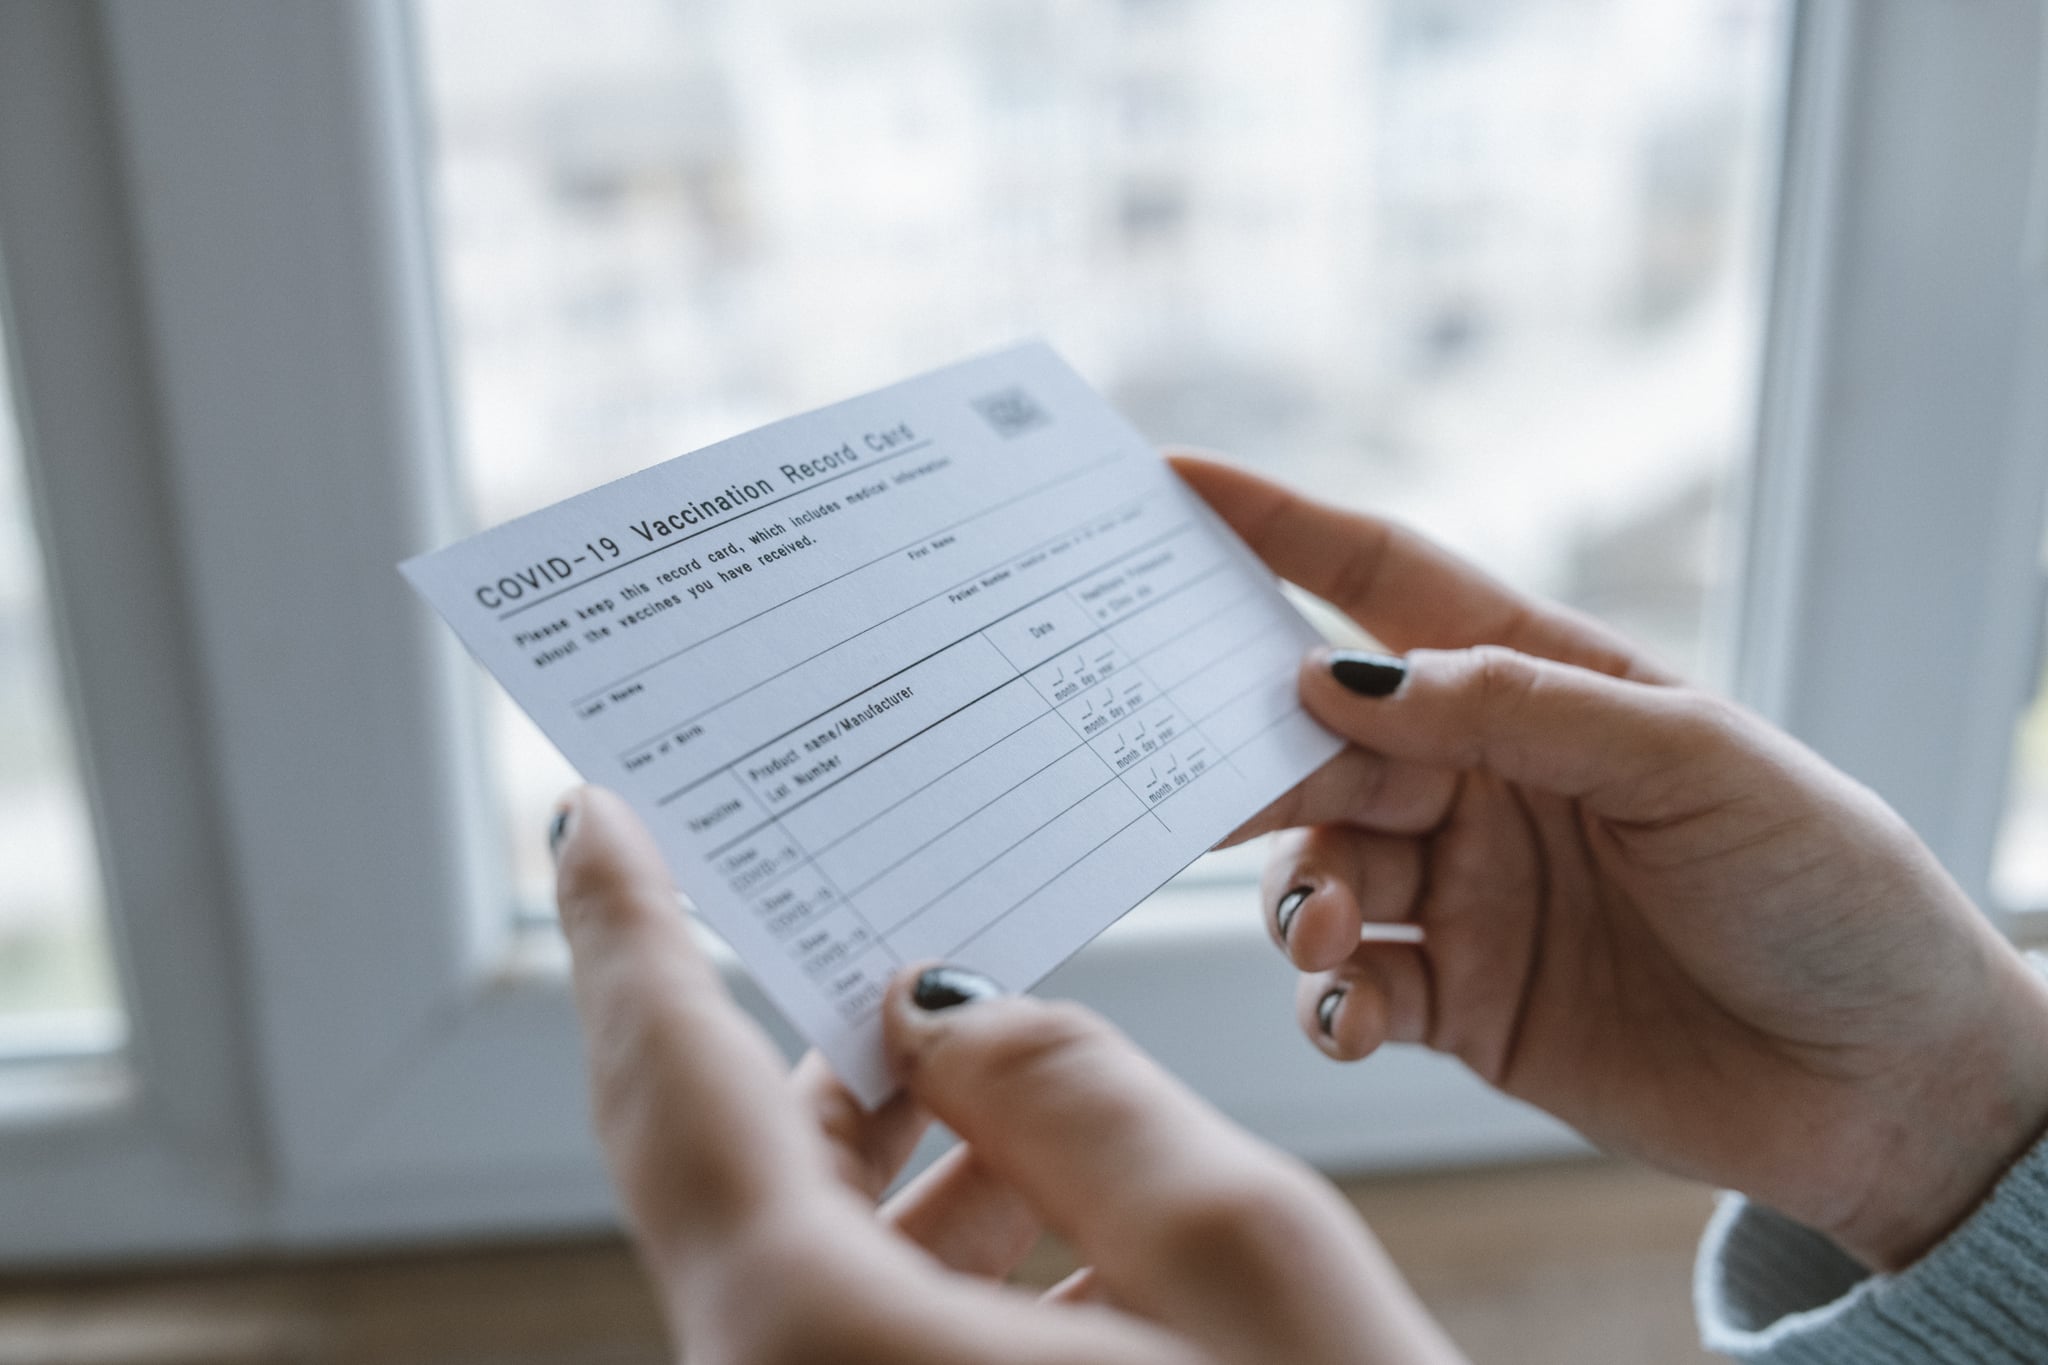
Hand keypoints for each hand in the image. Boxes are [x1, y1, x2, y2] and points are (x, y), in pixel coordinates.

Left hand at [551, 786, 1465, 1364]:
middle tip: (864, 910)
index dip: (631, 933)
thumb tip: (951, 1017)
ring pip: (810, 1264)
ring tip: (1002, 1057)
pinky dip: (936, 1256)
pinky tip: (1051, 1206)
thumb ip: (1080, 1096)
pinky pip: (858, 1337)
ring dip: (902, 1156)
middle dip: (813, 1042)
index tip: (594, 812)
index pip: (679, 1095)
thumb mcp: (1249, 1267)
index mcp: (824, 1354)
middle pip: (740, 1177)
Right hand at [1175, 454, 2047, 1270]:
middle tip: (1197, 777)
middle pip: (1319, 739)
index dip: (1275, 527)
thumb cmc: (1825, 887)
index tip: (1171, 484)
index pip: (1384, 584)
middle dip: (1252, 753)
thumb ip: (1514, 710)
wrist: (1891, 1084)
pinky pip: (1350, 988)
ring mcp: (1466, 892)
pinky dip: (1327, 1000)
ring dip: (1297, 894)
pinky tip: (1352, 1011)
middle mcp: (1482, 778)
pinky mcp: (1461, 1003)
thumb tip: (1340, 677)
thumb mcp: (1691, 762)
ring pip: (1315, 868)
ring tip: (1333, 930)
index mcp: (1540, 684)